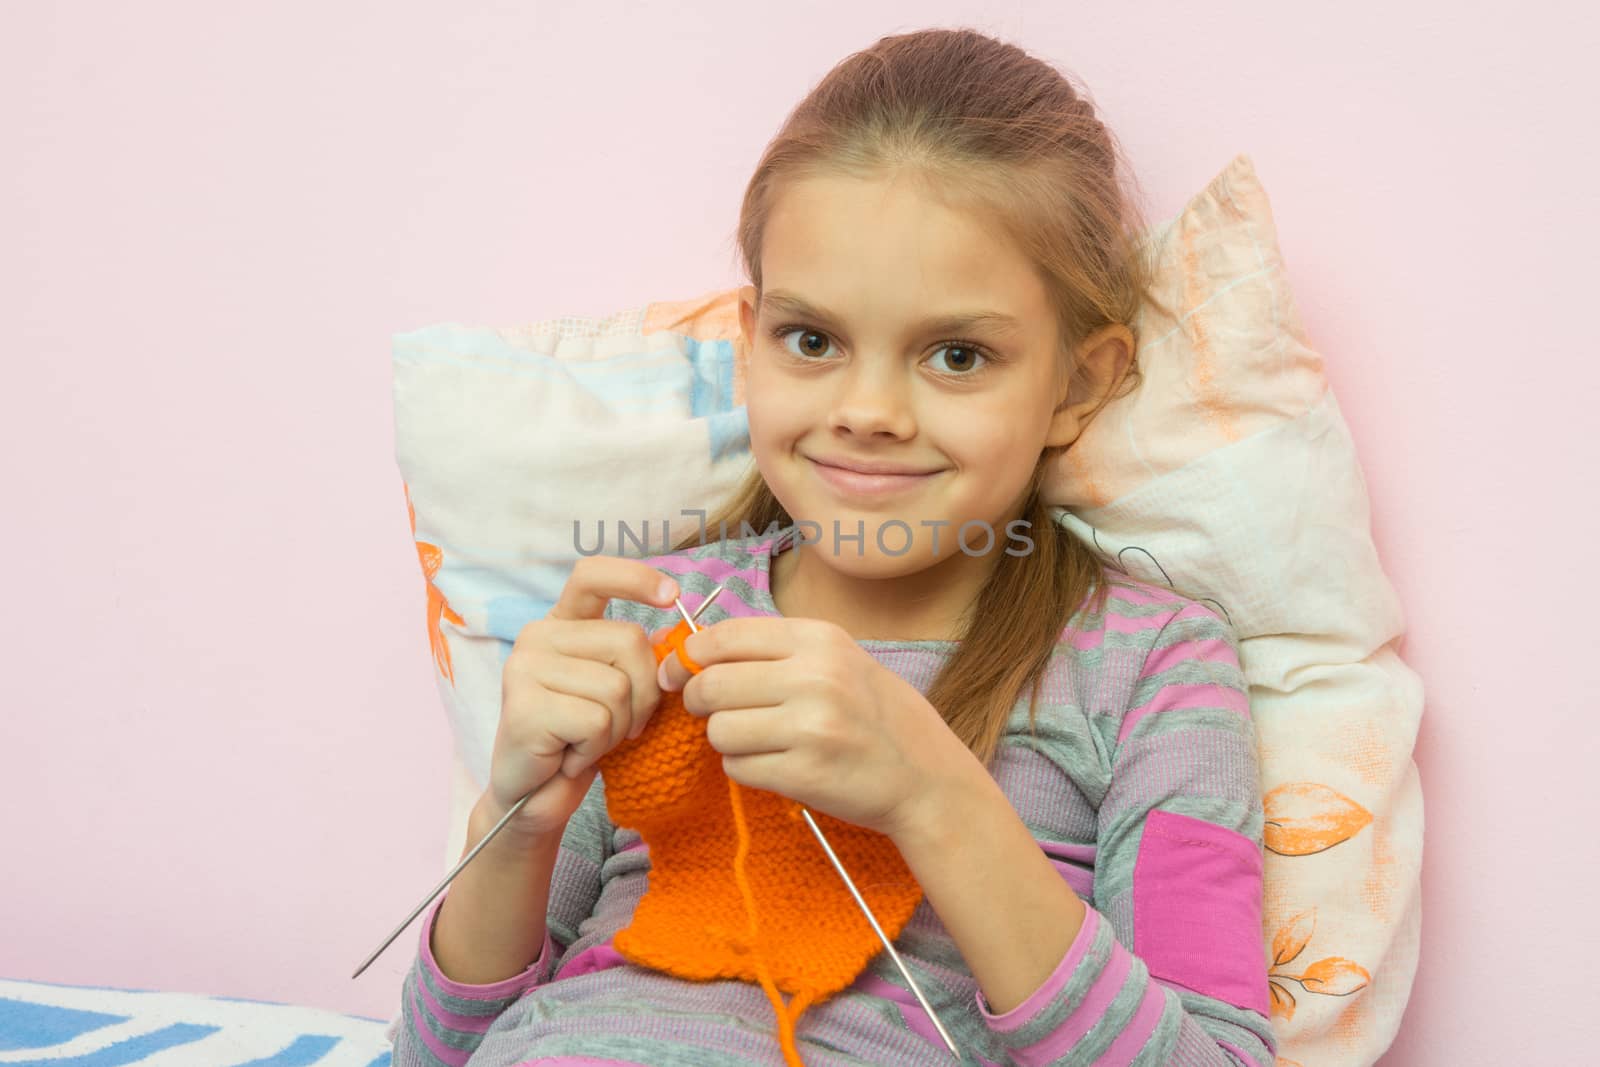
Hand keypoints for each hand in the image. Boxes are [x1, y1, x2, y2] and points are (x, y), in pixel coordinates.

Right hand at [483, 555, 678, 841]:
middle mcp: (536, 636)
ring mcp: (524, 668)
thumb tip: (680, 633)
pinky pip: (597, 721)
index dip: (635, 578)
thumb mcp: (618, 692)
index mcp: (560, 624)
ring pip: (617, 688)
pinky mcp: (523, 708)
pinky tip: (570, 756)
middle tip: (615, 727)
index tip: (673, 595)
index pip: (591, 575)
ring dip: (617, 729)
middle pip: (628, 642)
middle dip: (643, 694)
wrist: (535, 796)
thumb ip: (640, 658)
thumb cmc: (579, 739)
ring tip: (585, 742)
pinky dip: (596, 749)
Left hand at [658, 616, 980, 839]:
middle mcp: (815, 677)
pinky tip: (774, 764)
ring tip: (756, 740)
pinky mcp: (805, 774)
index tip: (679, 671)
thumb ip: (778, 651)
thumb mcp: (841, 660)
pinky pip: (738, 768)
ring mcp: (811, 727)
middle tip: (712, 711)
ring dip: (726, 739)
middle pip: (712, 684)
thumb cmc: (879, 716)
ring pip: (720, 730)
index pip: (725, 636)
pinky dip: (744, 768)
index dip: (690, 655)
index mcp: (821, 639)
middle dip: (699, 701)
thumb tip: (697, 650)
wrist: (928, 777)